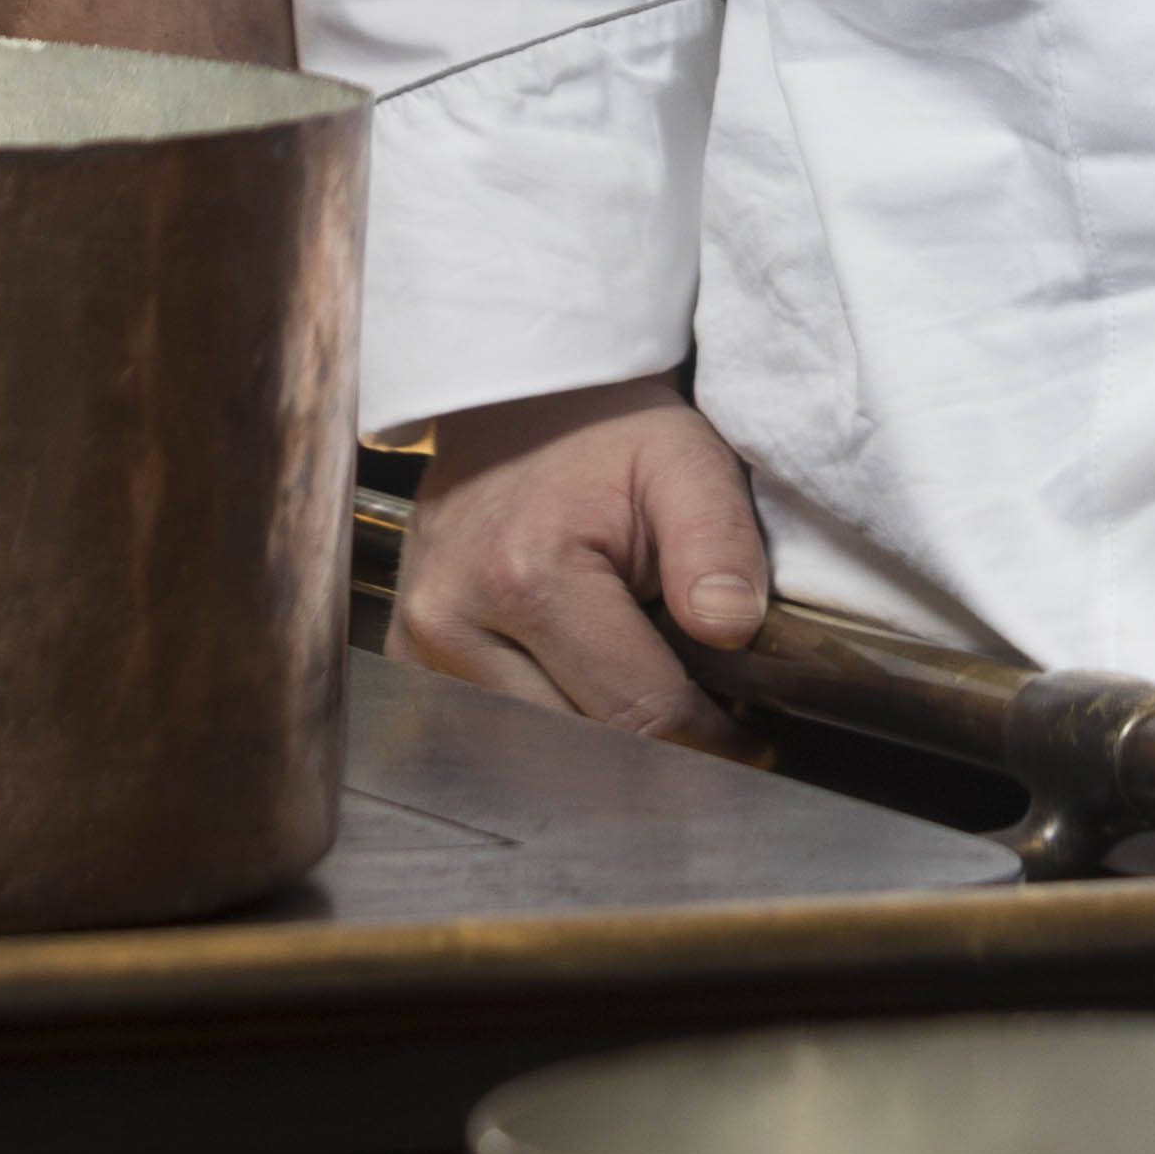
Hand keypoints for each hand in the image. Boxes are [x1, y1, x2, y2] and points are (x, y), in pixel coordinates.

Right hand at [394, 371, 774, 750]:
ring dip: (596, 741)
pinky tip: (582, 688)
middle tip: (705, 717)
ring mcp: (419, 646)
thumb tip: (731, 630)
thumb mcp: (685, 458)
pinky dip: (544, 728)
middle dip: (652, 747)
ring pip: (532, 754)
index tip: (747, 739)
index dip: (706, 738)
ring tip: (641, 689)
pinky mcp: (406, 658)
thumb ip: (718, 541)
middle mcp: (454, 622)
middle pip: (581, 748)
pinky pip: (488, 731)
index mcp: (528, 575)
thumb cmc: (606, 431)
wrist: (516, 399)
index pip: (636, 714)